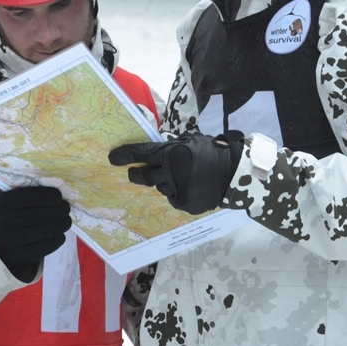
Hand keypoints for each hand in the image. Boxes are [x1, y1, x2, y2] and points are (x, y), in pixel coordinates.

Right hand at [0, 186, 71, 280]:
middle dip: (60, 210)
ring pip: (47, 230)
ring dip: (61, 224)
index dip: (49, 196)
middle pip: (43, 214)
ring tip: (65, 221)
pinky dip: (56, 240)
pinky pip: (44, 247)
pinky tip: (59, 235)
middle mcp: (7, 221)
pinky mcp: (19, 255)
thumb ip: (18, 193)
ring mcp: (13, 240)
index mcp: (2, 203)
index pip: (32, 197)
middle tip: (66, 208)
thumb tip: (50, 191)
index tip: (58, 196)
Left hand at [108, 132, 243, 213]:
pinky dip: (178, 193)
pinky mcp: (184, 204)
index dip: (124, 156)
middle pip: (142, 177)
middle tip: (134, 173)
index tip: (112, 159)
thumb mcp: (189, 141)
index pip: (140, 155)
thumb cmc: (212, 151)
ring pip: (161, 187)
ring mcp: (176, 190)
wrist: (234, 172)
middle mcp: (169, 173)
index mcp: (169, 154)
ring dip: (165, 182)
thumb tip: (152, 150)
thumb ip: (170, 146)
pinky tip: (191, 187)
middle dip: (136, 174)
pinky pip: (174, 198)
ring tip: (182, 177)